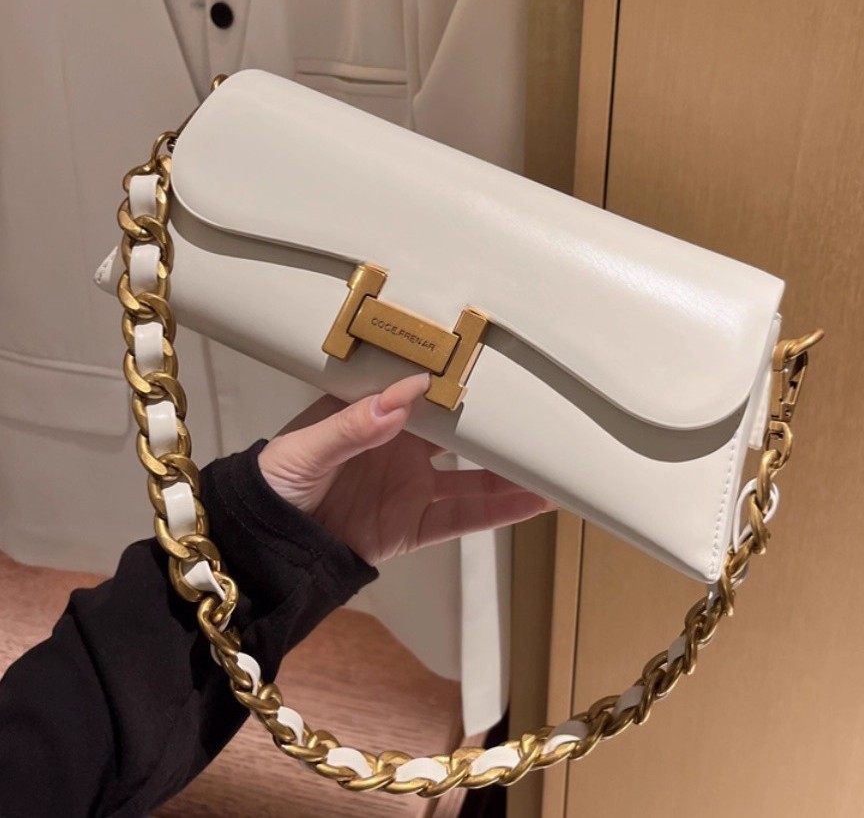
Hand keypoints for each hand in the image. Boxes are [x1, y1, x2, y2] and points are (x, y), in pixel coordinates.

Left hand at [257, 373, 550, 563]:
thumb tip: (404, 396)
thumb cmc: (277, 480)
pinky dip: (499, 511)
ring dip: (510, 468)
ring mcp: (412, 485)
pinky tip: (535, 500)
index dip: (454, 374)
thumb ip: (354, 425)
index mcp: (374, 413)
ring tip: (553, 457)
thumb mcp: (306, 447)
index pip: (421, 388)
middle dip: (494, 419)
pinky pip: (463, 517)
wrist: (266, 545)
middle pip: (458, 429)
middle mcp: (401, 445)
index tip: (492, 360)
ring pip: (473, 474)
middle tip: (539, 407)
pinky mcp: (416, 524)